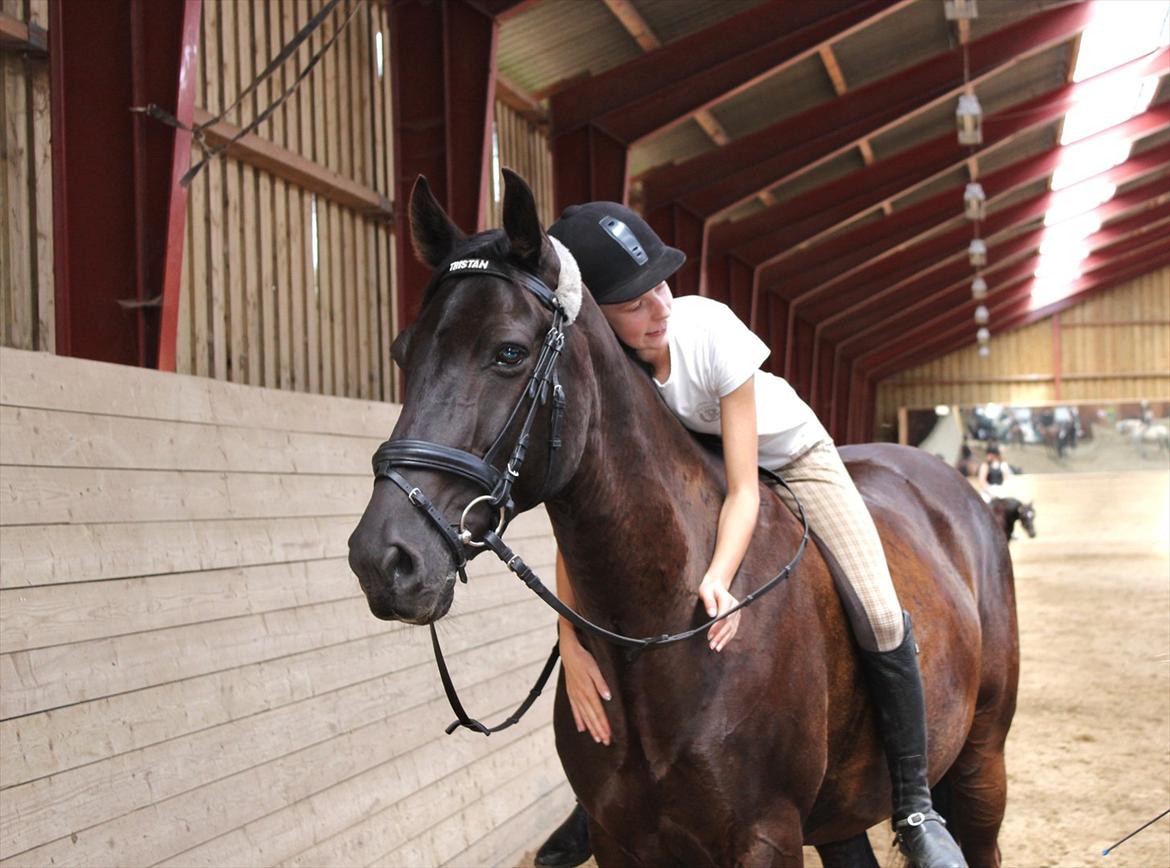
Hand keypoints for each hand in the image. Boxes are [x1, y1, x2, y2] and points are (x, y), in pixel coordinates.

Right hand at [559, 626, 612, 744]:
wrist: (568, 651)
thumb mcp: (595, 668)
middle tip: (606, 741)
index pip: (598, 712)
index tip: (609, 736)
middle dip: (599, 730)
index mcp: (588, 691)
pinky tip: (582, 728)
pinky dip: (579, 720)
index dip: (604, 725)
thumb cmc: (583, 658)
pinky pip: (575, 709)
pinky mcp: (571, 693)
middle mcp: (581, 696)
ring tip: (597, 738)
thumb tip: (608, 697)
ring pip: (584, 716)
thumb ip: (601, 683)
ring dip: (591, 728)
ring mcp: (575, 695)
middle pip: (592, 717)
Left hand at [698, 576, 740, 652]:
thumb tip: (711, 614)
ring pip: (732, 628)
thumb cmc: (709, 589)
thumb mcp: (705, 591)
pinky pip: (733, 629)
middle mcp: (735, 607)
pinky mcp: (736, 618)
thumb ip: (708, 601)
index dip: (717, 627)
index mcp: (728, 600)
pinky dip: (727, 638)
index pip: (724, 616)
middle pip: (728, 624)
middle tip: (712, 645)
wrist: (716, 586)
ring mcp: (737, 613)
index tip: (709, 635)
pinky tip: (721, 644)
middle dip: (720, 636)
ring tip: (716, 648)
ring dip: (724, 639)